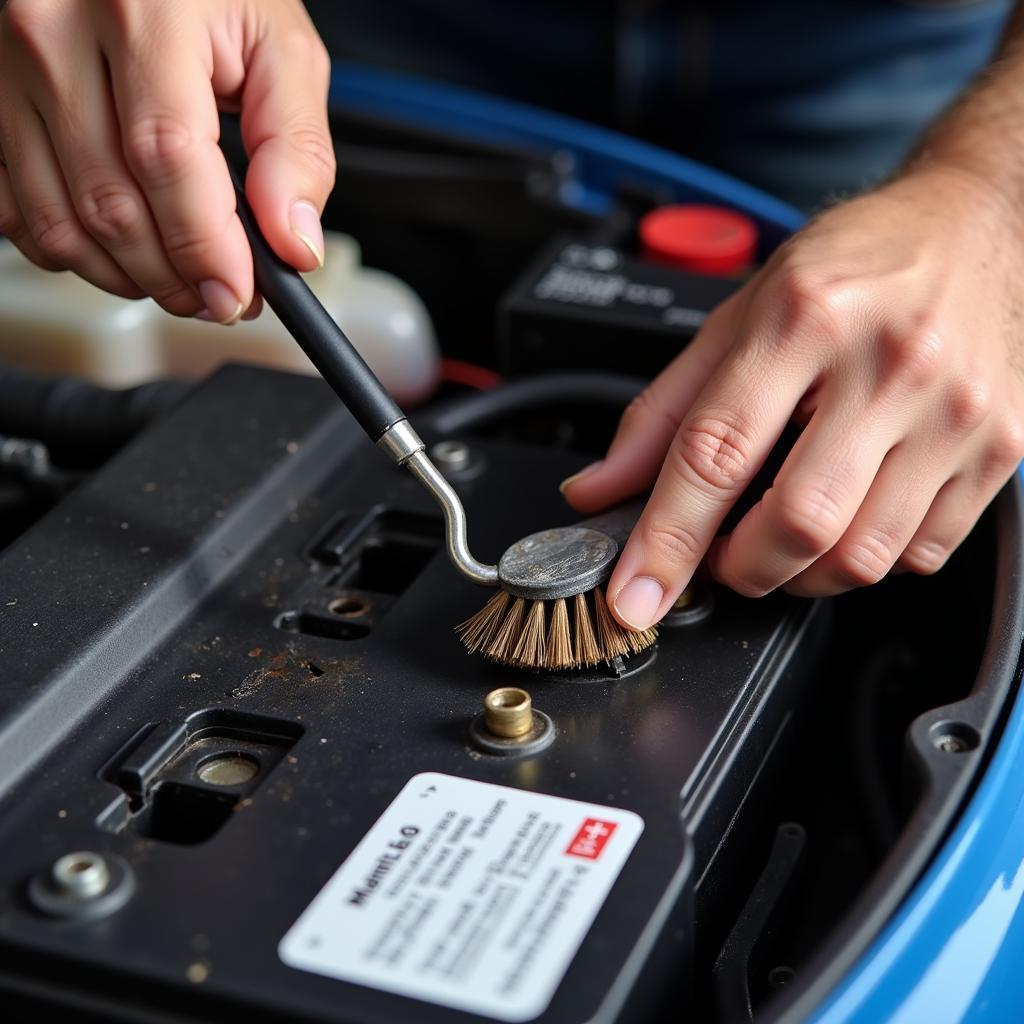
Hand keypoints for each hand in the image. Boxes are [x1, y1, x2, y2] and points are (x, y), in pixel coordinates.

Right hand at [0, 0, 334, 321]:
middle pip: (111, 204)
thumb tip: (293, 244)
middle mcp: (56, 32)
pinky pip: (17, 212)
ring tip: (180, 280)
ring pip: (59, 223)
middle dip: (175, 277)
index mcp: (142, 11)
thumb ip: (298, 149)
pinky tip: (123, 251)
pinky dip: (75, 253)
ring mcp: (8, 68)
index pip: (165, 157)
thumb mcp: (281, 52)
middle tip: (220, 295)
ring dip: (129, 277)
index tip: (236, 293)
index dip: (204, 246)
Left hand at [563, 167, 1023, 628]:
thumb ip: (661, 413)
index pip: (715, 455)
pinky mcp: (1002, 448)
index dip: (665, 541)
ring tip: (780, 536)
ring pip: (862, 557)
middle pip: (798, 524)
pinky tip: (850, 516)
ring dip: (800, 574)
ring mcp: (955, 411)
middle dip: (740, 569)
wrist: (973, 227)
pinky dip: (868, 560)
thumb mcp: (737, 318)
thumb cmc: (850, 269)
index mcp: (805, 319)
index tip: (636, 593)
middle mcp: (890, 364)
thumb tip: (600, 490)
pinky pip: (922, 553)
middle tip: (722, 555)